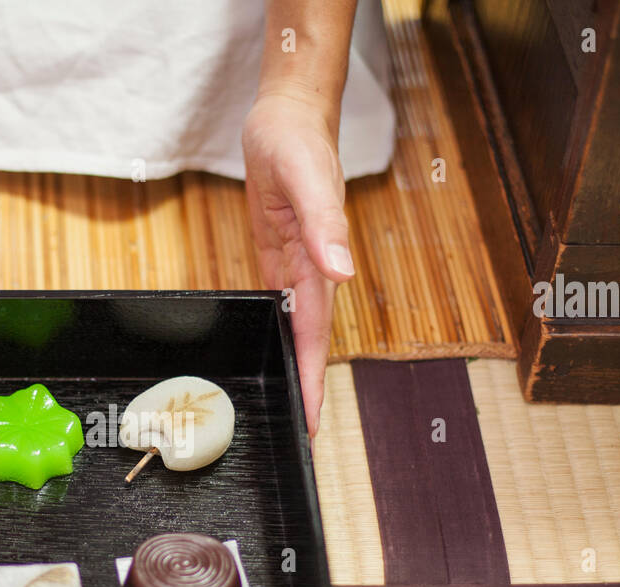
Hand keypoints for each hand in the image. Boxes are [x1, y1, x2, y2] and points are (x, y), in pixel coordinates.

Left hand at [243, 91, 354, 436]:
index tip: (314, 422)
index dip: (315, 381)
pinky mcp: (280, 259)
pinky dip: (282, 337)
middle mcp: (311, 274)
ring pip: (297, 332)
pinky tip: (277, 357)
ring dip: (298, 370)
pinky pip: (283, 309)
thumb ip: (325, 224)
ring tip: (294, 409)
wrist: (287, 117)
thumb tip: (342, 273)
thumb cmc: (297, 141)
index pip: (316, 336)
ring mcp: (297, 268)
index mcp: (320, 263)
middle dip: (309, 390)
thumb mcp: (306, 177)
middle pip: (310, 345)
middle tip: (302, 435)